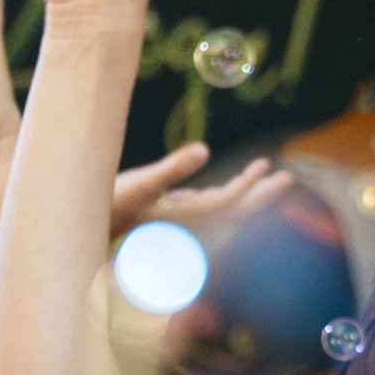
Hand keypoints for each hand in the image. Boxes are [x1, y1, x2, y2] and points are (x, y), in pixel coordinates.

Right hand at [109, 145, 292, 236]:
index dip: (249, 185)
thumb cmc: (111, 202)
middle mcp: (188, 221)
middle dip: (261, 195)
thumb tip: (205, 149)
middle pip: (235, 212)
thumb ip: (174, 167)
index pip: (227, 202)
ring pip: (224, 210)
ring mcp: (181, 219)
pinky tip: (230, 185)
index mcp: (186, 215)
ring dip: (247, 194)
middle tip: (287, 177)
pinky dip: (227, 195)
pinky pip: (210, 208)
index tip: (268, 166)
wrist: (88, 225)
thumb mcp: (141, 182)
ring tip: (266, 174)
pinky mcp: (172, 213)